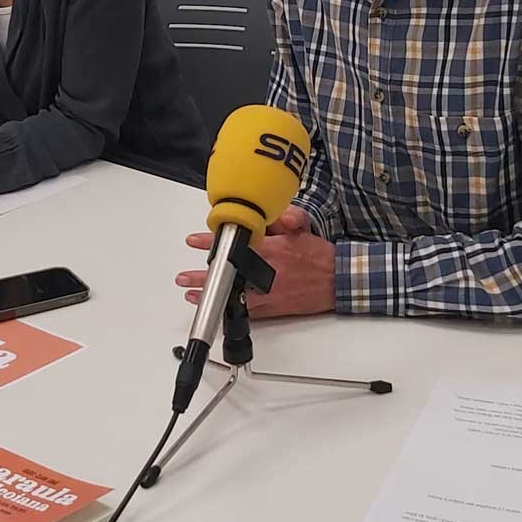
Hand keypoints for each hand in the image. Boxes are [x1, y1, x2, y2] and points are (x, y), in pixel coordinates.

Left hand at [174, 206, 334, 318]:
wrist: (337, 280)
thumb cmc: (319, 256)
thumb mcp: (302, 230)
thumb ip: (286, 218)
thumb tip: (273, 212)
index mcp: (272, 249)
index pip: (235, 245)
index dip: (213, 242)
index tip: (195, 241)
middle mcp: (267, 271)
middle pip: (229, 271)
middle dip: (204, 274)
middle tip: (185, 276)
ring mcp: (268, 292)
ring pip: (234, 292)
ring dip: (211, 294)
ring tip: (190, 293)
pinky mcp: (274, 307)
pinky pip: (247, 309)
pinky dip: (230, 308)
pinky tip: (216, 308)